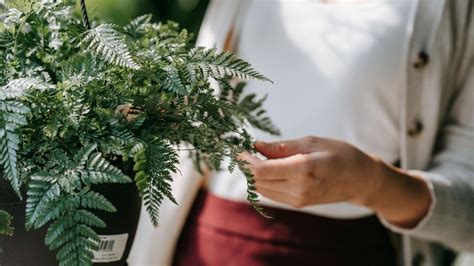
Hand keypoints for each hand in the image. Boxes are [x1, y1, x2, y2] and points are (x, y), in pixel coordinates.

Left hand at [240, 136, 431, 227]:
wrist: (360, 180)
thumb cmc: (340, 154)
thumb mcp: (312, 142)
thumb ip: (281, 146)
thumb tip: (255, 145)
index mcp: (303, 170)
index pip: (261, 170)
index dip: (245, 160)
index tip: (238, 147)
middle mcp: (298, 189)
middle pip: (258, 181)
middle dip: (246, 166)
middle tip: (244, 149)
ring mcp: (298, 199)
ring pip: (261, 189)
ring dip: (254, 174)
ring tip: (255, 156)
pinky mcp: (298, 204)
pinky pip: (271, 193)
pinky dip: (264, 181)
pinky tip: (267, 167)